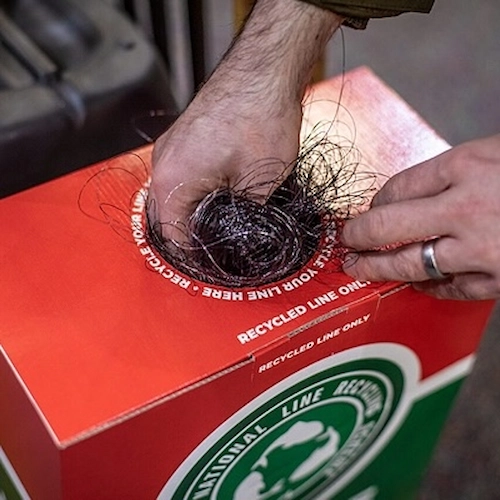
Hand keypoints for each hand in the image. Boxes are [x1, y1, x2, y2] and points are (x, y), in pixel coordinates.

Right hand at [148, 0, 341, 241]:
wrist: (264, 71)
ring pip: (173, 194)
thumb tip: (244, 232)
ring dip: (193, 212)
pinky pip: (181, 174)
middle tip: (217, 248)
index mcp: (173, 179)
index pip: (172, 235)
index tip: (211, 264)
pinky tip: (218, 195)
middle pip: (167, 215)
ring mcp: (172, 146)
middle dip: (191, 235)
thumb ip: (245, 216)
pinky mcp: (184, 137)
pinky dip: (195, 191)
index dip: (193, 256)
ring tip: (219, 225)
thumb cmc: (260, 118)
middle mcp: (164, 162)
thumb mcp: (260, 183)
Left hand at [341, 134, 499, 299]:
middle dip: (357, 236)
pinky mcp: (499, 278)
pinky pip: (451, 288)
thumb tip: (421, 190)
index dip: (375, 203)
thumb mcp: (497, 151)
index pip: (397, 188)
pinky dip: (430, 287)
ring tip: (360, 269)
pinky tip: (419, 284)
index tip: (368, 211)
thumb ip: (457, 170)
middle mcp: (465, 208)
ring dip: (377, 268)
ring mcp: (480, 247)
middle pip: (387, 226)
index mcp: (464, 166)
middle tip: (346, 241)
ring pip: (410, 264)